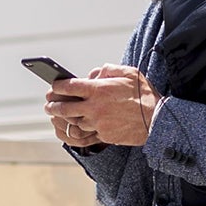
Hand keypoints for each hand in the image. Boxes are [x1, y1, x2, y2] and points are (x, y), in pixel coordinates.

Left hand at [44, 64, 161, 146]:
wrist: (157, 120)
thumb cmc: (145, 95)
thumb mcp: (129, 73)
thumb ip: (107, 70)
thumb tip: (93, 74)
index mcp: (97, 90)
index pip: (67, 87)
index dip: (56, 86)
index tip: (53, 86)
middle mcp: (94, 107)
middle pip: (63, 107)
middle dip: (52, 105)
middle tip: (48, 105)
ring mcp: (98, 123)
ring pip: (74, 122)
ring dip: (68, 118)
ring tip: (64, 115)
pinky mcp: (104, 135)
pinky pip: (89, 132)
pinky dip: (84, 128)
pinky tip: (83, 125)